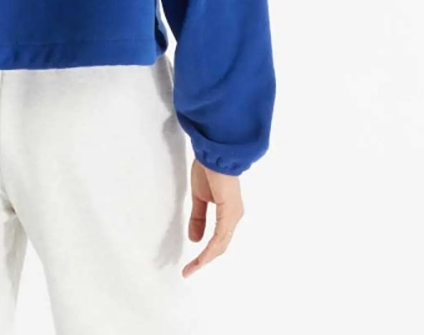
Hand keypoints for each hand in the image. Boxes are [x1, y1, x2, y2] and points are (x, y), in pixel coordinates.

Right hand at [182, 157, 243, 277]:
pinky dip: (209, 249)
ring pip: (220, 244)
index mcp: (228, 213)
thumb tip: (195, 238)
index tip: (191, 264)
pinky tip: (201, 257)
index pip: (218, 239)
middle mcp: (234, 216)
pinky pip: (220, 236)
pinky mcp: (229, 212)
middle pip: (220, 246)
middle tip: (189, 270)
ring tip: (191, 268)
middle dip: (204, 260)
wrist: (214, 152)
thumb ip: (198, 217)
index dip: (205, 253)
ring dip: (205, 258)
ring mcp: (233, 215)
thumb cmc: (209, 169)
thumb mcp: (199, 197)